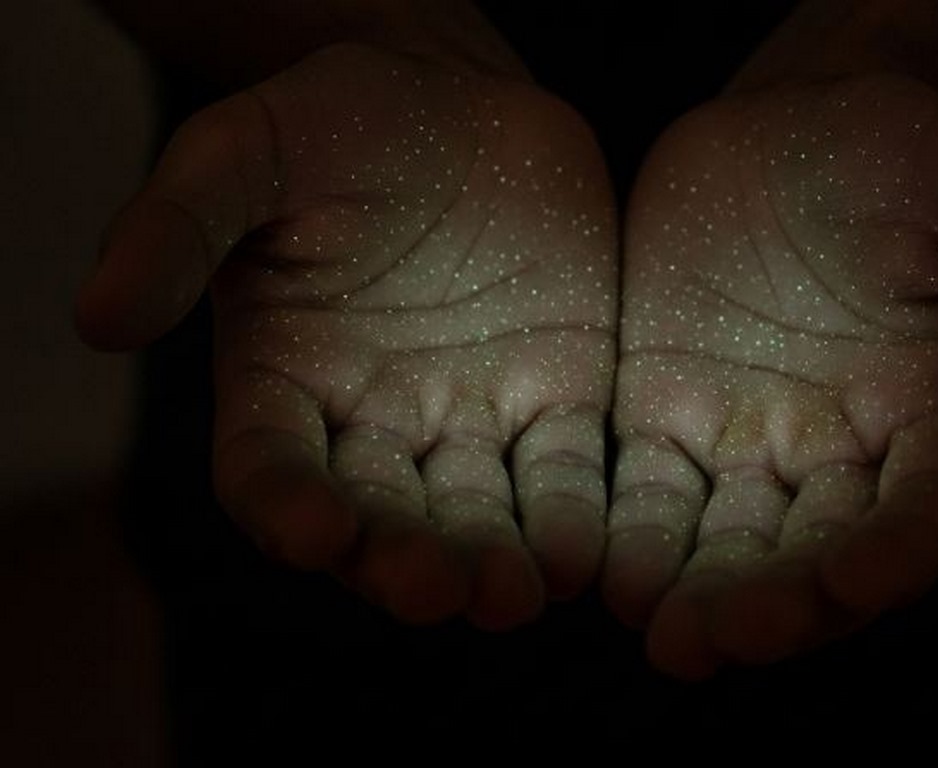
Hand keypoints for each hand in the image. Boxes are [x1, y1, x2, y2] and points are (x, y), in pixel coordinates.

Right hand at [77, 43, 616, 628]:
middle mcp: (375, 423)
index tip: (313, 531)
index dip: (285, 505)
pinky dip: (574, 517)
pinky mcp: (554, 399)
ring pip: (479, 515)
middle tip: (432, 591)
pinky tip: (586, 554)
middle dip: (403, 559)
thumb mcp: (245, 151)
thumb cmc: (334, 123)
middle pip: (383, 517)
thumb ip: (177, 225)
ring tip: (515, 595)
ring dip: (496, 563)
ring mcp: (470, 419)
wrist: (457, 102)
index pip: (270, 467)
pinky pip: (564, 472)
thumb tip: (94, 317)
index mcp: (284, 382)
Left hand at [604, 73, 937, 677]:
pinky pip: (648, 492)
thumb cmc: (903, 149)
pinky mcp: (669, 416)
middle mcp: (843, 452)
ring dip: (694, 594)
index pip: (928, 514)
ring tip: (665, 634)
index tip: (854, 582)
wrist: (789, 124)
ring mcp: (750, 442)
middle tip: (721, 640)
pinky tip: (600, 568)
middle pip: (815, 558)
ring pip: (726, 545)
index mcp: (933, 415)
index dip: (898, 555)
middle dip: (775, 605)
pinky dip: (628, 535)